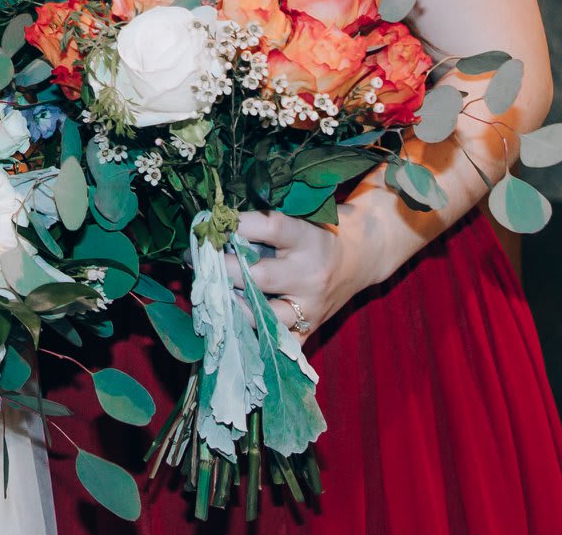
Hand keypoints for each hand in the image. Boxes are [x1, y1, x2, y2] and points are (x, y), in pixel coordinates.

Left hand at [225, 209, 362, 341]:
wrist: (361, 258)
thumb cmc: (319, 233)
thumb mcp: (300, 219)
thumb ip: (263, 224)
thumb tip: (215, 224)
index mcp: (308, 240)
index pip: (270, 227)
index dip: (238, 223)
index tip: (214, 222)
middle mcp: (310, 276)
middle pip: (260, 277)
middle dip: (225, 269)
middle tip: (201, 261)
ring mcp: (311, 306)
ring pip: (266, 315)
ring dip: (235, 306)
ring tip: (214, 294)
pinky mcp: (310, 328)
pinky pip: (278, 341)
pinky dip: (254, 335)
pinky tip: (233, 322)